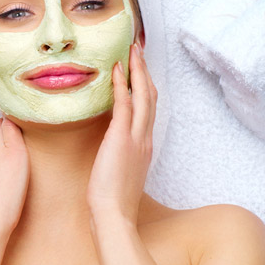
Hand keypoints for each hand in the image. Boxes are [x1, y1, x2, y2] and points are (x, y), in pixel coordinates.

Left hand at [86, 41, 156, 224]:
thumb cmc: (114, 197)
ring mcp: (136, 138)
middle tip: (138, 49)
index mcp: (145, 145)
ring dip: (138, 70)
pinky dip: (122, 85)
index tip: (140, 68)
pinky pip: (124, 105)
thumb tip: (114, 144)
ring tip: (132, 50)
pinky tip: (117, 69)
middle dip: (145, 70)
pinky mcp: (121, 139)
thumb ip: (122, 153)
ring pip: (143, 95)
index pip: (149, 108)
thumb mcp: (122, 170)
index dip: (146, 85)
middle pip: (150, 96)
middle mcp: (145, 138)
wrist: (113, 214)